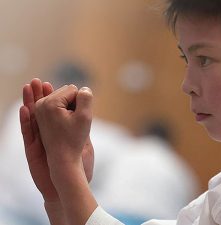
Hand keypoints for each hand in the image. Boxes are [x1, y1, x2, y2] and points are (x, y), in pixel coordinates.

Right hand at [20, 79, 93, 201]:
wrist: (70, 183)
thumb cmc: (80, 165)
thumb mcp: (86, 141)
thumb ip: (84, 125)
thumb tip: (88, 109)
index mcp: (61, 130)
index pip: (59, 110)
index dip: (59, 99)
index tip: (59, 87)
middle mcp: (48, 133)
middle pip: (41, 111)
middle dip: (40, 95)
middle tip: (39, 80)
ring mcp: (38, 141)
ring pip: (31, 118)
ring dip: (29, 102)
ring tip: (28, 86)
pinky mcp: (32, 150)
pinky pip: (26, 134)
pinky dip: (24, 121)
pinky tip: (24, 109)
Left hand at [34, 83, 93, 173]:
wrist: (63, 158)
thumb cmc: (74, 139)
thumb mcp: (85, 116)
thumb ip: (86, 97)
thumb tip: (83, 88)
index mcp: (50, 102)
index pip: (74, 90)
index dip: (80, 103)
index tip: (76, 118)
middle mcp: (41, 103)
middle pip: (66, 93)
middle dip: (73, 103)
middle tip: (72, 122)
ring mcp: (39, 109)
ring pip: (62, 99)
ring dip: (69, 108)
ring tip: (68, 123)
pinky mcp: (40, 115)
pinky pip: (56, 105)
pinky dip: (62, 110)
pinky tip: (63, 118)